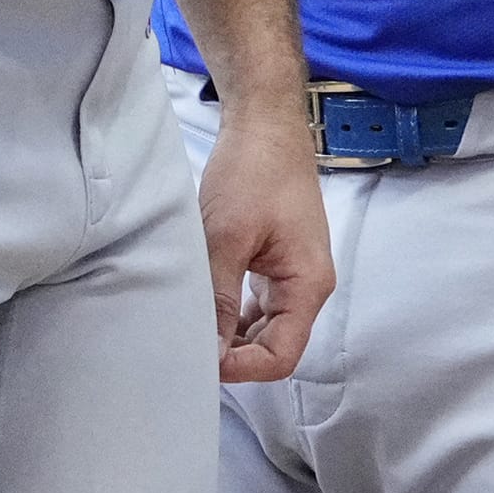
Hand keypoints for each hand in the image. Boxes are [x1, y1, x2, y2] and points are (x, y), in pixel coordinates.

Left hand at [197, 105, 330, 384]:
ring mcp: (292, 274)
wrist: (264, 124)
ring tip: (189, 328)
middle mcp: (307, 286)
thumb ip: (218, 299)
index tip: (198, 358)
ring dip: (229, 334)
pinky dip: (230, 313)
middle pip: (274, 346)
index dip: (241, 368)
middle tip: (185, 346)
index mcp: (308, 285)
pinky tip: (202, 306)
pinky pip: (256, 305)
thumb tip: (208, 353)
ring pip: (263, 328)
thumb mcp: (227, 238)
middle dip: (233, 355)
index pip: (280, 356)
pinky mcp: (276, 262)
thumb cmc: (252, 173)